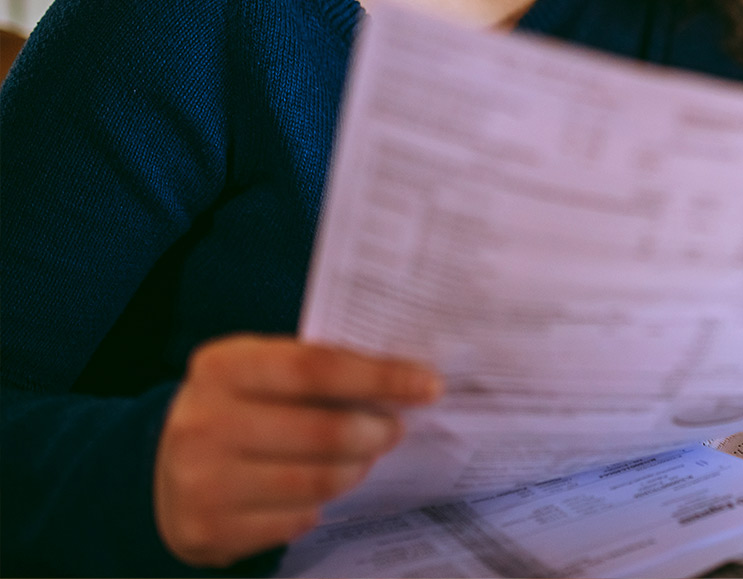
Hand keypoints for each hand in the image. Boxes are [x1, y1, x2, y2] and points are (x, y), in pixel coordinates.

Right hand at [154, 334, 440, 567]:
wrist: (160, 471)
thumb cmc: (236, 409)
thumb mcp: (261, 372)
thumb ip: (319, 370)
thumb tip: (405, 379)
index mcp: (222, 366)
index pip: (318, 367)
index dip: (381, 376)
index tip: (428, 385)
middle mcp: (205, 422)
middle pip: (325, 431)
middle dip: (376, 431)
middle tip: (394, 429)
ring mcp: (202, 481)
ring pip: (318, 481)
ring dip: (355, 469)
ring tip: (362, 458)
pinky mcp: (209, 530)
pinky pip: (297, 520)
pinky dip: (320, 505)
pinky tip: (317, 490)